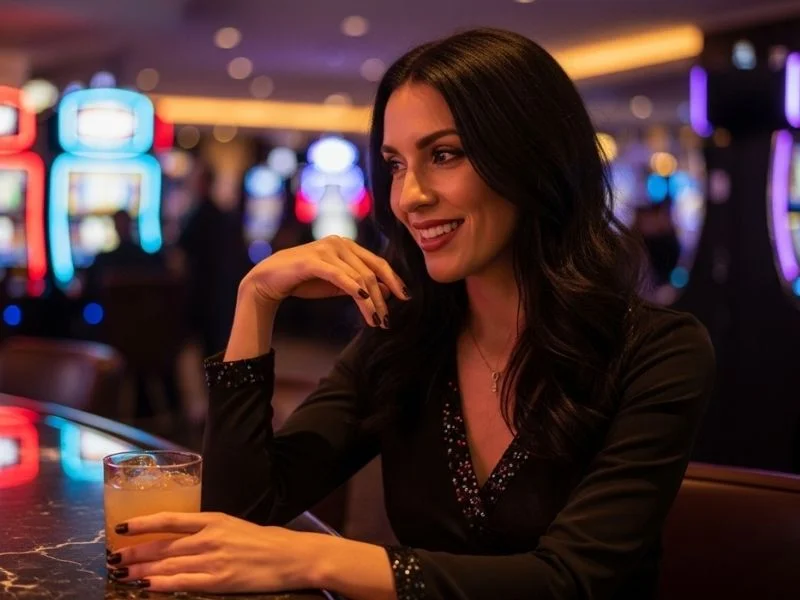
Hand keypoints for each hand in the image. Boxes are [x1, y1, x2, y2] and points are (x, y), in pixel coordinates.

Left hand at [106, 512, 320, 592]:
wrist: (291, 556)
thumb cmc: (265, 541)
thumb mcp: (234, 526)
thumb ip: (209, 530)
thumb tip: (183, 536)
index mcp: (213, 519)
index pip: (169, 519)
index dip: (143, 523)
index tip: (121, 527)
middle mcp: (209, 537)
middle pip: (162, 545)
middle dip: (134, 552)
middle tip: (112, 558)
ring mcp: (213, 559)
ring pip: (167, 564)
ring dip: (140, 570)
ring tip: (120, 575)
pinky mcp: (219, 580)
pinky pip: (183, 582)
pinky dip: (160, 584)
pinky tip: (145, 587)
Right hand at [241, 236, 408, 327]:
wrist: (269, 280)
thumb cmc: (304, 281)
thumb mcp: (336, 285)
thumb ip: (358, 285)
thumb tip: (386, 291)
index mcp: (347, 246)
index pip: (378, 263)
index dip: (394, 280)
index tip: (405, 298)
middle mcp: (339, 243)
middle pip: (371, 272)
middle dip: (383, 298)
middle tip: (388, 319)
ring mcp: (326, 249)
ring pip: (359, 277)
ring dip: (371, 302)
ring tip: (376, 321)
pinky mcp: (313, 260)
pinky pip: (340, 276)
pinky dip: (354, 289)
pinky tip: (364, 301)